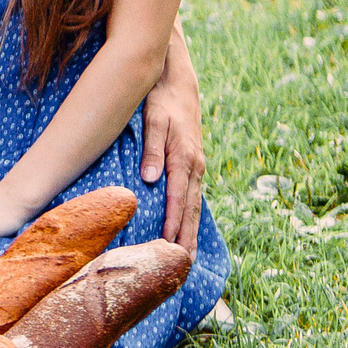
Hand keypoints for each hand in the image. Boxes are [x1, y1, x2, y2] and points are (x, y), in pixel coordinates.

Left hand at [142, 62, 207, 248]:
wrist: (177, 79)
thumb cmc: (160, 98)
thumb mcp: (153, 118)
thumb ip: (152, 148)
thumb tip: (150, 179)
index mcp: (184, 158)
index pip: (177, 200)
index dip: (172, 226)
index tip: (168, 250)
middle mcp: (194, 165)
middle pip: (190, 210)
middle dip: (187, 240)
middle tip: (182, 268)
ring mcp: (196, 165)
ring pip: (194, 205)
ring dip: (190, 232)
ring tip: (187, 260)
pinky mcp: (193, 162)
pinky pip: (192, 196)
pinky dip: (190, 216)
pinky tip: (185, 230)